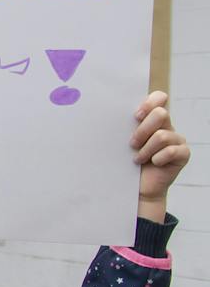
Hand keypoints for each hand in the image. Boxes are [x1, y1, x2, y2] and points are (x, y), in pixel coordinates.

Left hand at [133, 90, 188, 222]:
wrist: (137, 188)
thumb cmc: (126, 163)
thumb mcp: (122, 142)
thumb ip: (123, 127)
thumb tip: (104, 112)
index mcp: (152, 120)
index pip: (159, 98)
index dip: (149, 102)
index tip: (135, 116)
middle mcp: (166, 127)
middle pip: (161, 114)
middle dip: (143, 130)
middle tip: (132, 144)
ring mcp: (177, 140)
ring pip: (162, 135)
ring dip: (146, 149)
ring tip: (138, 159)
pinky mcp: (183, 154)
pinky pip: (172, 151)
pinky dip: (158, 158)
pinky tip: (153, 164)